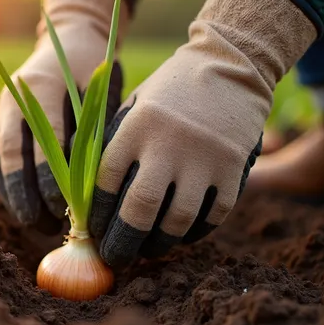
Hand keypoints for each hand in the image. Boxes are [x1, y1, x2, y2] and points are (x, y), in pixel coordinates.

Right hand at [0, 0, 128, 233]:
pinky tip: (23, 209)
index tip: (64, 205)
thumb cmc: (95, 66)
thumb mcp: (101, 89)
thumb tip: (93, 183)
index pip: (41, 138)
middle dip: (24, 193)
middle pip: (10, 153)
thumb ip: (93, 127)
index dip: (49, 175)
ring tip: (34, 224)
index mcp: (40, 85)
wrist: (69, 38)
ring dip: (11, 194)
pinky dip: (5, 185)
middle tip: (43, 223)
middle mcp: (12, 98)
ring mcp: (1, 110)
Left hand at [92, 0, 316, 266]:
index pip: (106, 184)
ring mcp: (204, 158)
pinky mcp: (233, 167)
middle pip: (139, 210)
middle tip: (114, 258)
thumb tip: (89, 204)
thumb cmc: (168, 95)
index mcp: (134, 128)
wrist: (228, 66)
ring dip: (158, 244)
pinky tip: (180, 237)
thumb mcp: (133, 109)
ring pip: (177, 221)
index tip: (91, 232)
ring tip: (147, 251)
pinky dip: (194, 233)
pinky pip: (213, 216)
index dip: (96, 216)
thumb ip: (115, 149)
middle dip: (122, 243)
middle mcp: (168, 144)